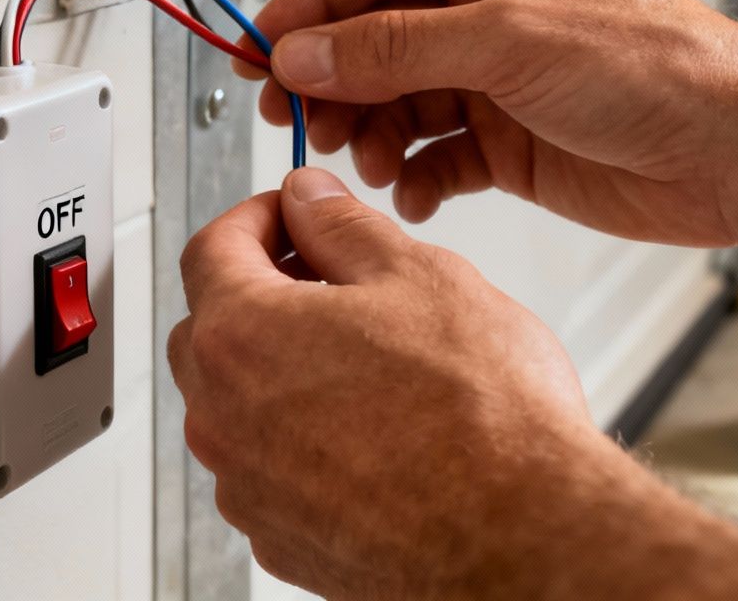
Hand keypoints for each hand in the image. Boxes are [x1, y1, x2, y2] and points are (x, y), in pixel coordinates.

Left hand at [169, 169, 737, 598]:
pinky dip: (299, 442)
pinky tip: (370, 432)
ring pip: (236, 404)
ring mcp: (246, 486)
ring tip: (366, 363)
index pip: (211, 248)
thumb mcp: (417, 275)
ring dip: (281, 372)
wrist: (526, 535)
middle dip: (262, 292)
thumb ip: (341, 226)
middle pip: (212, 327)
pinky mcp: (279, 538)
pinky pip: (267, 469)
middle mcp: (223, 416)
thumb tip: (308, 199)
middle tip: (332, 281)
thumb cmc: (483, 416)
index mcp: (242, 334)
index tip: (293, 215)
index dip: (257, 218)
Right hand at [243, 0, 737, 247]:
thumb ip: (394, 46)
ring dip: (372, 134)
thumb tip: (306, 51)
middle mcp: (493, 10)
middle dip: (334, 80)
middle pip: (375, 37)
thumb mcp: (509, 41)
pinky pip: (437, 155)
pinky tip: (416, 194)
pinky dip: (416, 177)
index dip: (310, 7)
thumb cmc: (662, 69)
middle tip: (296, 119)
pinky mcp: (514, 143)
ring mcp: (501, 79)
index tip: (261, 52)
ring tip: (368, 162)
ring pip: (399, 100)